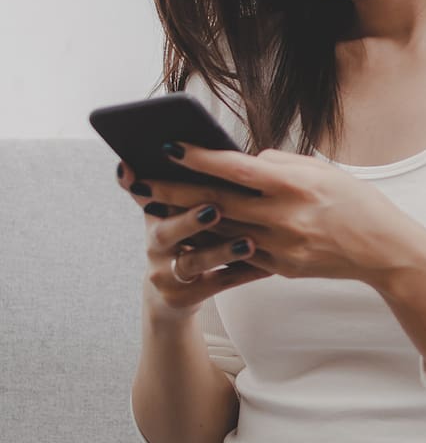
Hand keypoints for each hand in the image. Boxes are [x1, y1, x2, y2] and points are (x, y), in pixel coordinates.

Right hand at [116, 161, 269, 318]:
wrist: (182, 291)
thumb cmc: (190, 238)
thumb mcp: (180, 209)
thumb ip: (188, 180)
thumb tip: (193, 146)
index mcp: (156, 215)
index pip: (145, 195)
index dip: (141, 185)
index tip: (148, 170)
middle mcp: (155, 243)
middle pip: (165, 230)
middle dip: (190, 219)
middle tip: (213, 208)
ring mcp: (166, 273)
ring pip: (192, 262)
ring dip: (220, 251)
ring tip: (247, 242)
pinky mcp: (183, 296)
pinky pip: (218, 284)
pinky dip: (243, 273)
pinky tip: (268, 266)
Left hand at [129, 145, 425, 287]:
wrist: (385, 249)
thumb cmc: (356, 202)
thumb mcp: (324, 171)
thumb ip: (282, 164)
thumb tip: (245, 161)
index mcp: (296, 184)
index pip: (237, 168)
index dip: (199, 157)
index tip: (169, 147)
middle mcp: (284, 215)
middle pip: (217, 202)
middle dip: (174, 192)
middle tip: (140, 183)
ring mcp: (281, 246)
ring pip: (220, 232)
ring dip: (184, 222)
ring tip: (154, 211)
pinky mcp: (280, 268)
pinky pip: (239, 254)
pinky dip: (212, 245)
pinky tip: (189, 238)